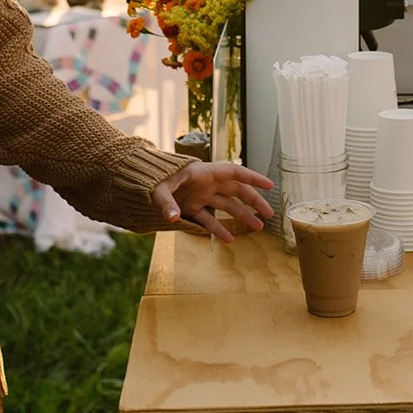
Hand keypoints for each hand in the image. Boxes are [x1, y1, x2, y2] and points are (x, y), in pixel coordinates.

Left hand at [151, 161, 273, 240]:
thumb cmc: (153, 177)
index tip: (270, 185)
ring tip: (258, 227)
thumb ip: (166, 202)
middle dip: (254, 201)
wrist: (142, 179)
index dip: (253, 178)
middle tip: (270, 214)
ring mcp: (201, 196)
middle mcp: (207, 184)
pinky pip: (210, 219)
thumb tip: (171, 218)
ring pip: (228, 205)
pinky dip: (219, 228)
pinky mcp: (193, 207)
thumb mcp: (158, 188)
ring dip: (243, 215)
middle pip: (237, 190)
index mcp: (204, 173)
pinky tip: (230, 240)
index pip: (234, 172)